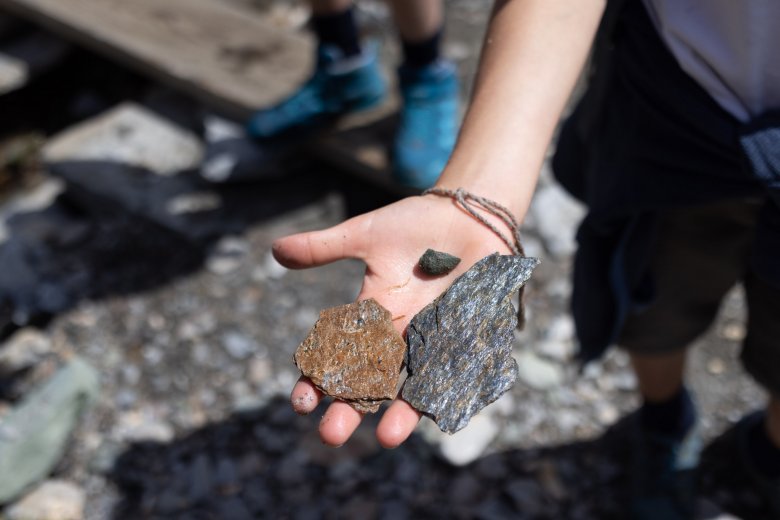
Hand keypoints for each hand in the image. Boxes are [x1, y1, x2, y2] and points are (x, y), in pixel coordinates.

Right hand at [272, 194, 513, 447]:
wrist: (467, 216)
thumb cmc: (413, 226)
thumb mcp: (363, 235)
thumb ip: (322, 247)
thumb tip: (274, 249)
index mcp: (371, 316)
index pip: (338, 354)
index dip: (318, 379)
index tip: (300, 402)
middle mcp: (400, 336)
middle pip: (372, 379)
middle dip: (352, 407)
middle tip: (330, 435)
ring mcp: (435, 339)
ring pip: (416, 382)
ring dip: (404, 411)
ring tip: (388, 438)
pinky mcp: (469, 335)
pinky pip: (462, 367)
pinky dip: (455, 387)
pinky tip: (444, 413)